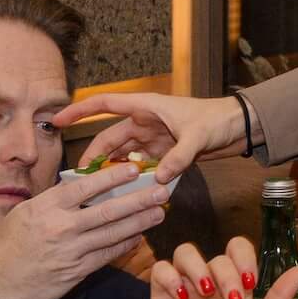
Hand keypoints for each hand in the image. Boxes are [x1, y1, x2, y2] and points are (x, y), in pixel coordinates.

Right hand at [0, 166, 173, 298]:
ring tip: (159, 212)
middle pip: (107, 211)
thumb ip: (56, 201)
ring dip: (140, 223)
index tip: (134, 170)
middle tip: (162, 191)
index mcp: (45, 207)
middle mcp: (59, 228)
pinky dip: (125, 245)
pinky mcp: (74, 273)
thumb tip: (84, 186)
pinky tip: (139, 237)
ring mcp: (69, 252)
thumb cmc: (6, 244)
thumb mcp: (26, 213)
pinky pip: (106, 256)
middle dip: (139, 200)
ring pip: (112, 234)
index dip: (112, 177)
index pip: (85, 187)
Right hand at [53, 91, 246, 184]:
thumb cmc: (218, 120)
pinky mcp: (163, 152)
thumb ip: (178, 157)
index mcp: (146, 107)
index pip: (104, 104)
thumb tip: (157, 180)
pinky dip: (134, 178)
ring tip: (100, 192)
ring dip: (114, 171)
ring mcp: (153, 138)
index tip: (57, 118)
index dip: (79, 110)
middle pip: (110, 138)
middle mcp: (145, 121)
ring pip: (124, 155)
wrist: (240, 126)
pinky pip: (141, 166)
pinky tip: (127, 194)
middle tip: (82, 180)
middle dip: (96, 157)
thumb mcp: (197, 137)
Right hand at [136, 241, 297, 298]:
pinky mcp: (162, 291)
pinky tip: (182, 297)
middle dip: (227, 275)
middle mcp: (211, 275)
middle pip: (218, 255)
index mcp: (235, 279)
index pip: (238, 248)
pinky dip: (170, 278)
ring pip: (186, 252)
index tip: (251, 283)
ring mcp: (186, 281)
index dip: (244, 258)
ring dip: (198, 269)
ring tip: (206, 293)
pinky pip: (161, 269)